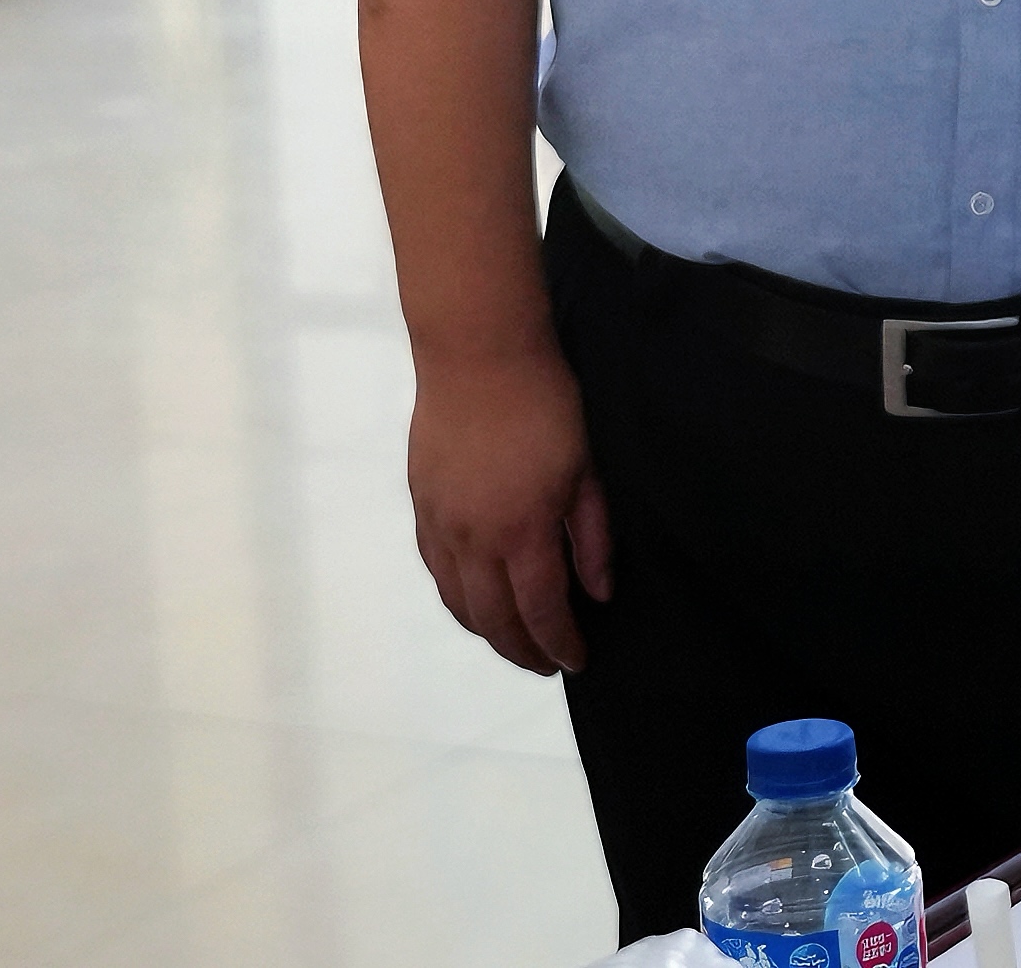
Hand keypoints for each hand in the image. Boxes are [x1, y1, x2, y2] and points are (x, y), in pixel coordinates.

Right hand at [408, 343, 611, 674]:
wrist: (478, 357)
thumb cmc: (546, 405)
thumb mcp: (586, 470)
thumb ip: (591, 537)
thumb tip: (598, 592)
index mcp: (523, 531)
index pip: (541, 610)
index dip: (559, 642)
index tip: (577, 661)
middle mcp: (474, 540)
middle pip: (494, 619)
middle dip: (522, 650)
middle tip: (546, 664)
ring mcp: (441, 525)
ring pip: (458, 602)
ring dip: (486, 632)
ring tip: (514, 641)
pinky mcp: (422, 507)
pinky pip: (436, 571)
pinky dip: (456, 599)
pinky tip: (474, 601)